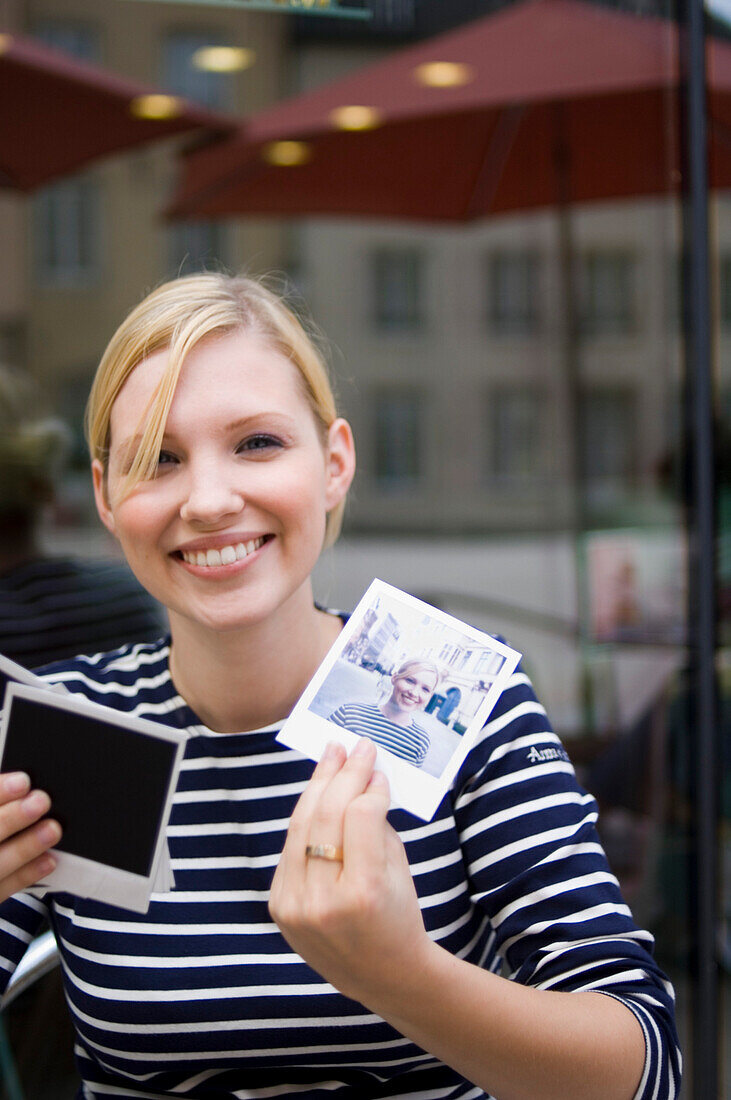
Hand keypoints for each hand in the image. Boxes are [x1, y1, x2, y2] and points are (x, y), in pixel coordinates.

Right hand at [0, 772, 61, 902]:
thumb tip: (27, 785)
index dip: (0, 790)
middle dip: (11, 818)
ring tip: (52, 829)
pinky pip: (2, 889)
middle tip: (41, 801)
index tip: (23, 781)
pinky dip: (26, 874)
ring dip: (24, 847)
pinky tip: (48, 860)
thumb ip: (3, 803)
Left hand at [269, 739, 430, 1005]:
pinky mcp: (279, 906)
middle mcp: (323, 901)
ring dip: (318, 786)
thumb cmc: (398, 915)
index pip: (360, 816)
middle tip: (354, 747)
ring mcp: (294, 906)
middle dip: (342, 774)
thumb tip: (362, 777)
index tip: (378, 769)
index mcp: (362, 893)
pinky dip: (306, 818)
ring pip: (301, 826)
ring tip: (333, 757)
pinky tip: (319, 794)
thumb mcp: (398, 868)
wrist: (382, 974)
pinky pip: (290, 848)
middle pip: (326, 816)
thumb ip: (378, 824)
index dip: (369, 786)